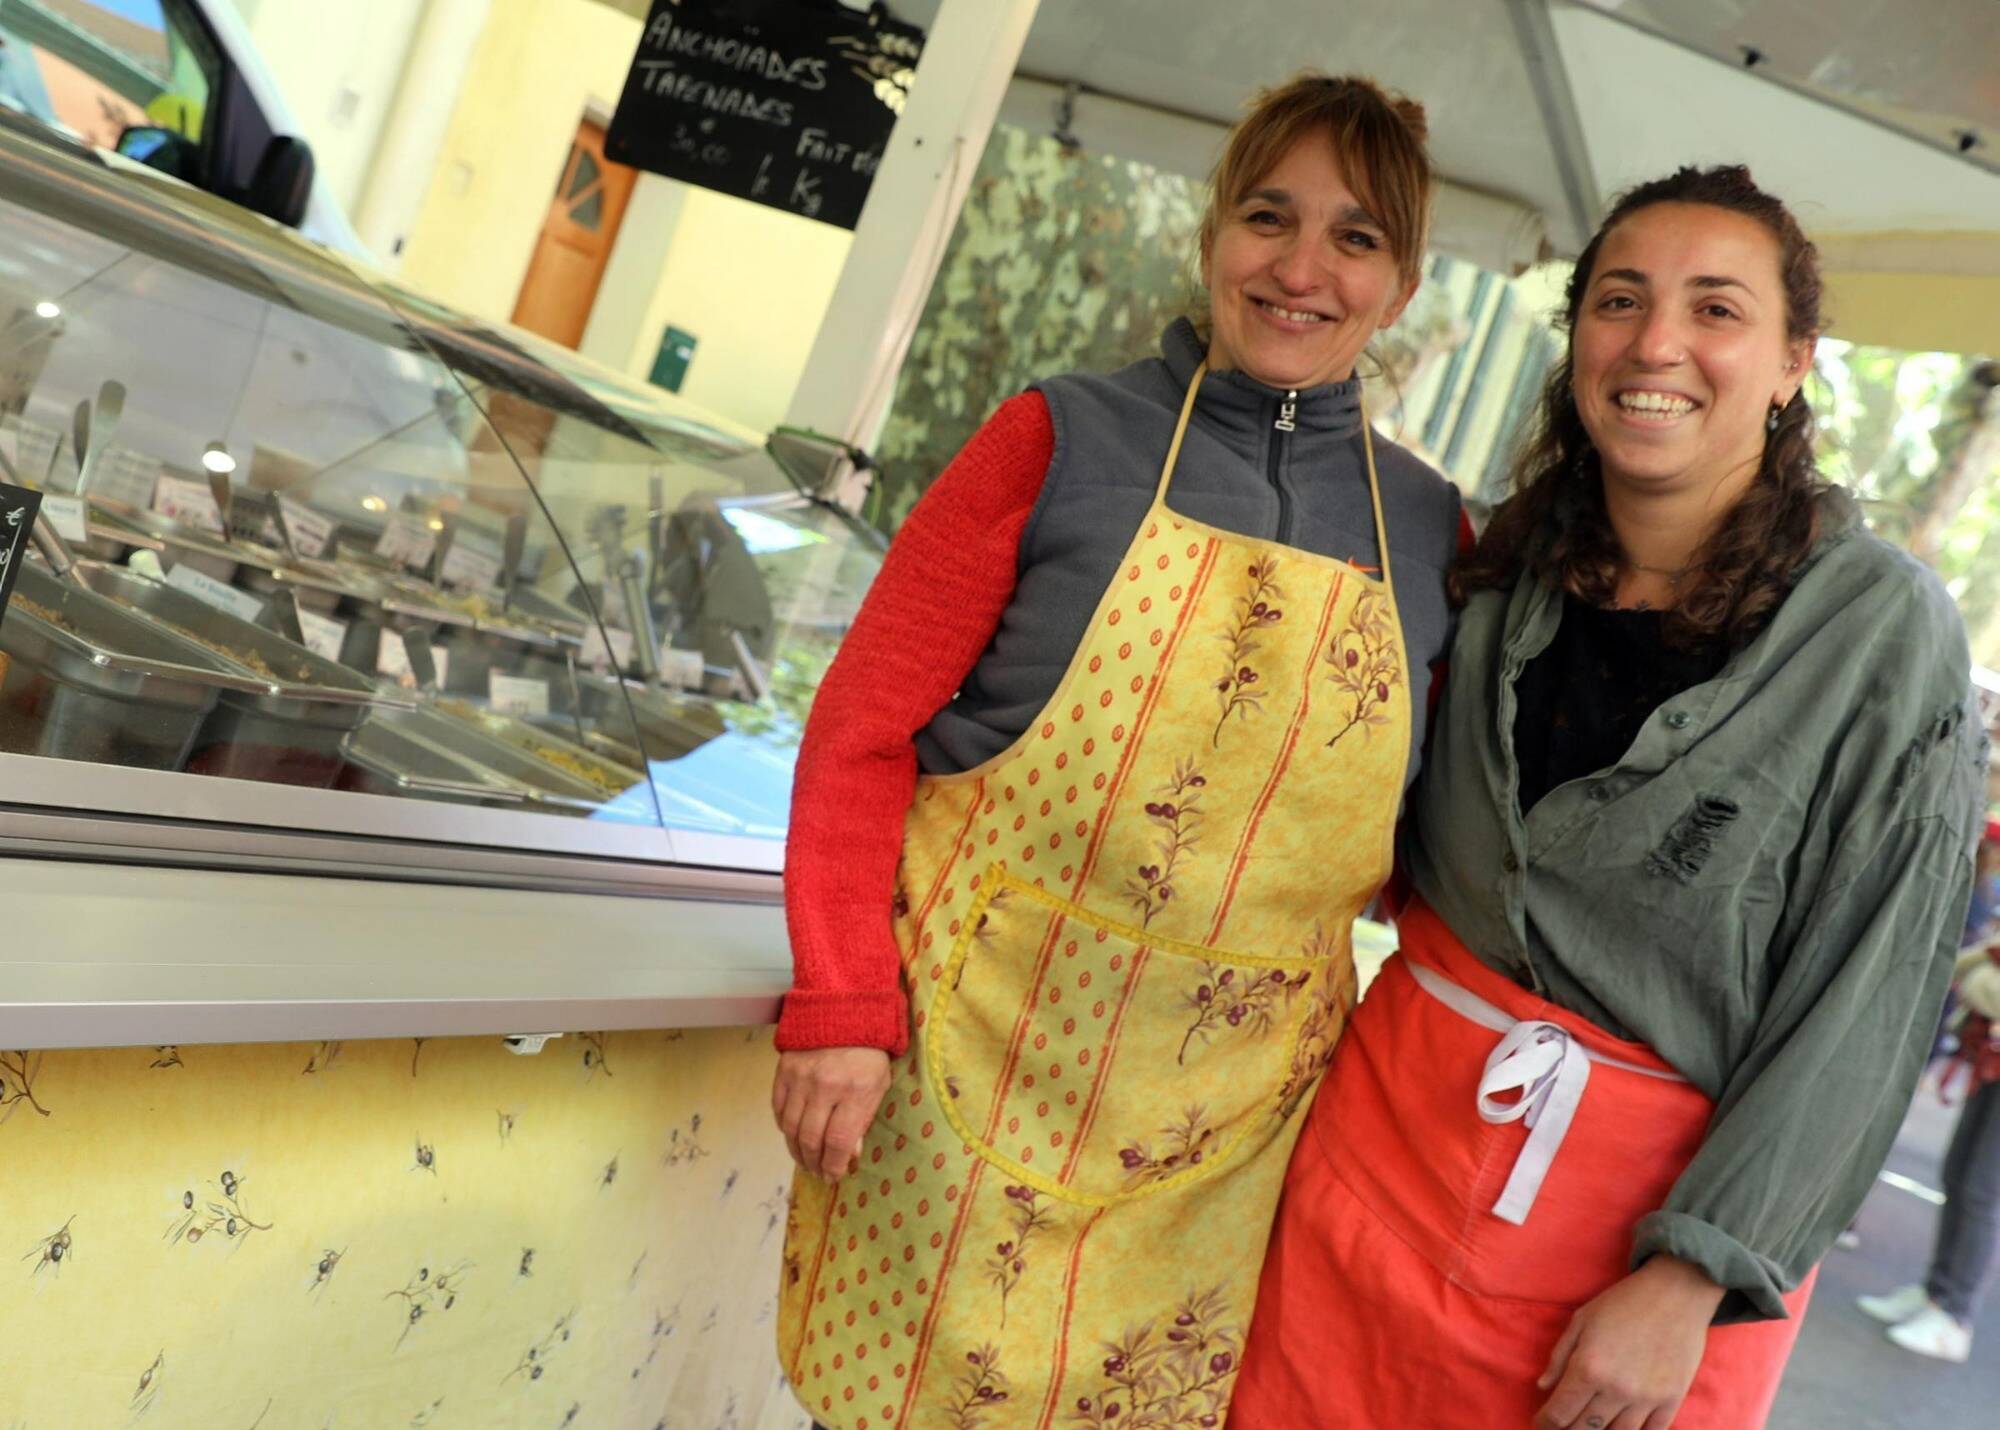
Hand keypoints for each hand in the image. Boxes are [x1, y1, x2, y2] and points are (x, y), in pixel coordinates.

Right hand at [772, 1046, 891, 1179]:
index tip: (834, 1175)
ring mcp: (800, 1078)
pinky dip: (783, 1127)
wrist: (844, 1010)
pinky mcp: (784, 1071)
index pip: (837, 1141)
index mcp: (855, 1091)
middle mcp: (825, 1086)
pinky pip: (777, 1108)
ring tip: (805, 1160)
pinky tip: (792, 1135)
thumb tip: (848, 1154)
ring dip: (796, 1151)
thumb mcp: (879, 1085)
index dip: (833, 1165)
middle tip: (818, 1172)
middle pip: (810, 1138)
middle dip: (814, 1162)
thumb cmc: (868, 1052)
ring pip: (790, 1127)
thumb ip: (864, 1119)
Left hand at [1534, 1255, 1725, 1429]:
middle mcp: (1616, 1389)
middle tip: (1564, 1423)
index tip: (1542, 1422)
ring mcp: (1646, 1399)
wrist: (1676, 1294)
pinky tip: (1622, 1426)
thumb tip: (1543, 1387)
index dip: (1545, 1422)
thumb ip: (1559, 1357)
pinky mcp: (1671, 1400)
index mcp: (1588, 1368)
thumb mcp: (1581, 1321)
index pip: (1559, 1413)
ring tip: (1592, 1424)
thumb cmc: (1623, 1302)